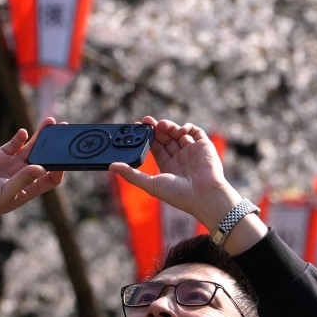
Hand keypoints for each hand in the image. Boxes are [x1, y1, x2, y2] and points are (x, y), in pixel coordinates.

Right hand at [0, 117, 64, 255]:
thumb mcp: (5, 193)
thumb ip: (22, 180)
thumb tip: (40, 167)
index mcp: (29, 188)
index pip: (51, 178)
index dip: (60, 168)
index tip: (65, 158)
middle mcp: (24, 175)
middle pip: (44, 157)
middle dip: (54, 145)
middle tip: (64, 130)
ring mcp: (12, 164)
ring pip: (31, 147)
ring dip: (41, 135)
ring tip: (50, 122)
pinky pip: (14, 144)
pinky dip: (19, 137)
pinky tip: (23, 132)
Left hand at [110, 116, 239, 231]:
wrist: (205, 195)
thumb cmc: (178, 194)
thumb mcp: (150, 184)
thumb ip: (131, 175)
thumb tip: (111, 166)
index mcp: (169, 167)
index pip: (156, 148)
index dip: (147, 137)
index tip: (137, 128)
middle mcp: (180, 159)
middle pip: (166, 138)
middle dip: (156, 129)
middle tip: (146, 120)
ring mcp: (192, 152)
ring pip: (178, 133)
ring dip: (169, 127)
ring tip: (161, 125)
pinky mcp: (204, 146)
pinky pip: (196, 132)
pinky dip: (187, 127)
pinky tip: (180, 130)